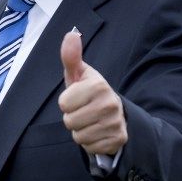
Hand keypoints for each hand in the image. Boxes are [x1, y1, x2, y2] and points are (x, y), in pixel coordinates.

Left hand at [58, 31, 127, 155]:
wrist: (116, 113)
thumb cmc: (90, 92)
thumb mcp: (80, 74)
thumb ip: (71, 56)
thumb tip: (71, 33)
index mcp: (98, 85)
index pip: (63, 104)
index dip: (67, 102)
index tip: (78, 98)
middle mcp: (109, 104)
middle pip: (69, 121)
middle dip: (72, 117)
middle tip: (84, 111)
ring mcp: (115, 123)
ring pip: (78, 136)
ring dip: (80, 131)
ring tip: (90, 121)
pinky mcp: (117, 140)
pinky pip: (89, 147)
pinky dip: (90, 142)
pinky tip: (98, 132)